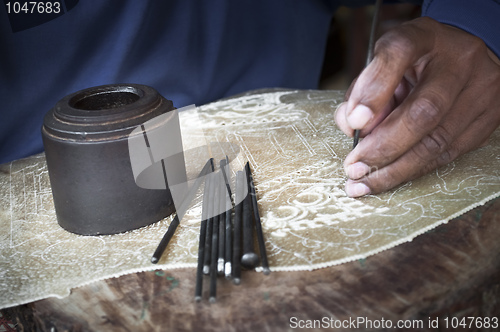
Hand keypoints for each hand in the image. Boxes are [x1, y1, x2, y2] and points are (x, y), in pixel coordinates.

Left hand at [335, 17, 499, 196]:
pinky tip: (389, 179)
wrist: (463, 56)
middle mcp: (460, 61)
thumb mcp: (383, 65)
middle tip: (353, 168)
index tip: (354, 122)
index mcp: (425, 37)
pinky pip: (449, 154)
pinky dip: (414, 171)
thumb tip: (351, 128)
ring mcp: (482, 90)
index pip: (400, 52)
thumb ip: (365, 89)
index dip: (375, 88)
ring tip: (364, 184)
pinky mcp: (490, 118)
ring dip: (395, 170)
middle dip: (383, 148)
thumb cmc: (415, 62)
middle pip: (424, 110)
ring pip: (438, 142)